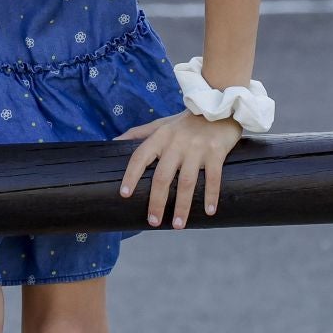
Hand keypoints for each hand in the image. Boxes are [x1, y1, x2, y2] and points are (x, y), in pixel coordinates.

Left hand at [117, 111, 242, 228]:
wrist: (219, 107)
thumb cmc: (186, 121)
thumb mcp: (160, 124)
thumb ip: (138, 134)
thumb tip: (113, 142)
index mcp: (160, 137)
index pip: (139, 157)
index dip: (131, 176)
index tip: (124, 194)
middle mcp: (176, 143)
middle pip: (163, 177)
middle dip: (157, 202)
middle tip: (153, 221)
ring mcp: (197, 149)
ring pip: (187, 182)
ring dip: (182, 206)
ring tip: (178, 225)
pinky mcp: (216, 152)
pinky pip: (213, 179)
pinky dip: (211, 196)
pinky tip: (208, 212)